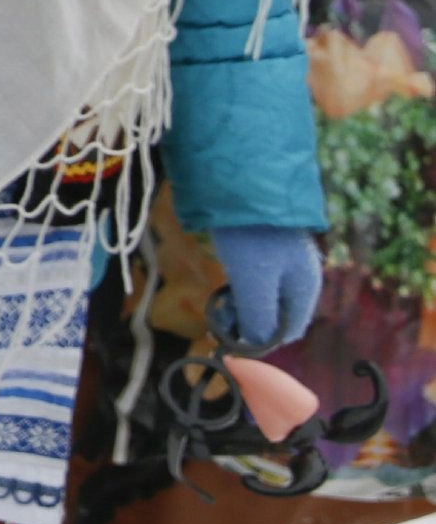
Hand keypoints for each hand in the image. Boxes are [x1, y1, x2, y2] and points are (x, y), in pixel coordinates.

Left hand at [212, 226, 324, 352]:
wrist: (243, 178)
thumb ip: (257, 318)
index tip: (230, 342)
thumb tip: (254, 345)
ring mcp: (281, 256)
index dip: (260, 342)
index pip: (288, 331)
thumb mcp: (254, 282)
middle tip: (218, 320)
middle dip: (248, 321)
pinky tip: (224, 280)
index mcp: (306, 287)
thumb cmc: (251, 233)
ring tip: (218, 303)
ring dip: (240, 303)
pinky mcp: (263, 242)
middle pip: (275, 312)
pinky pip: (254, 274)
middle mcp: (298, 273)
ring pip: (262, 293)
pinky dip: (238, 283)